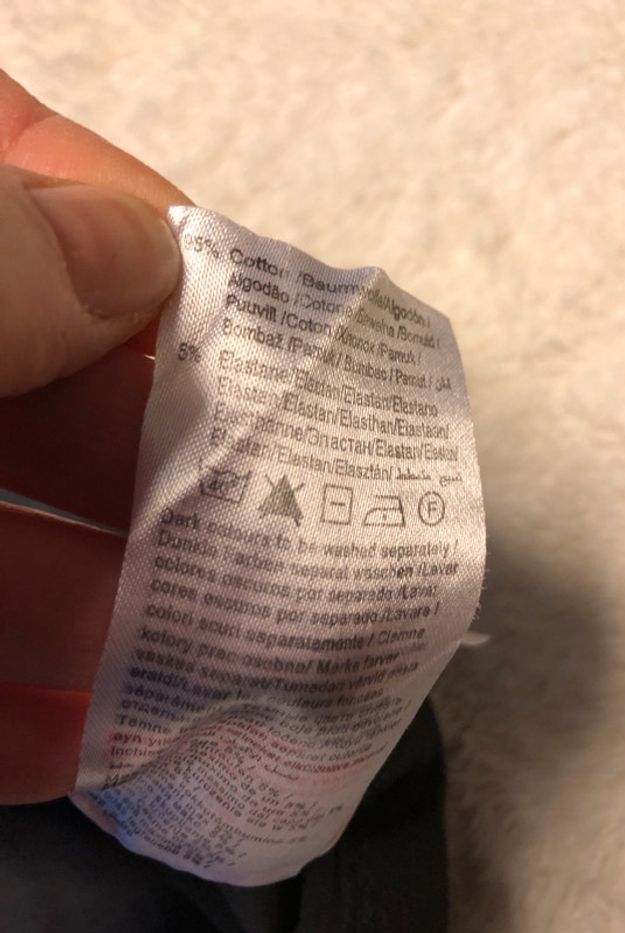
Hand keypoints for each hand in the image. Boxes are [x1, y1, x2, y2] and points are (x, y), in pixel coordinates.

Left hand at [0, 71, 190, 802]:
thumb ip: (3, 253)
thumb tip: (147, 254)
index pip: (24, 185)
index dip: (135, 230)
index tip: (236, 308)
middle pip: (43, 389)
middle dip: (168, 454)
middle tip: (278, 509)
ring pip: (12, 550)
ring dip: (124, 613)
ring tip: (233, 656)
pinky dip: (29, 717)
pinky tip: (102, 741)